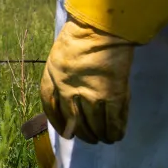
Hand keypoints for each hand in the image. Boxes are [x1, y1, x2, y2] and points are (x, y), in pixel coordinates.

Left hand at [41, 16, 135, 143]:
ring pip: (94, 124)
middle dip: (83, 133)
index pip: (50, 107)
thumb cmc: (79, 36)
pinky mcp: (112, 94)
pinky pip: (113, 119)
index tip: (67, 133)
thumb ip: (60, 75)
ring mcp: (90, 94)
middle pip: (74, 121)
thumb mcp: (58, 55)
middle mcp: (67, 90)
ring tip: (105, 139)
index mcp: (51, 78)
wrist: (100, 28)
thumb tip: (69, 96)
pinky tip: (117, 134)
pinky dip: (116, 129)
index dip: (58, 123)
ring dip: (100, 134)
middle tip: (91, 138)